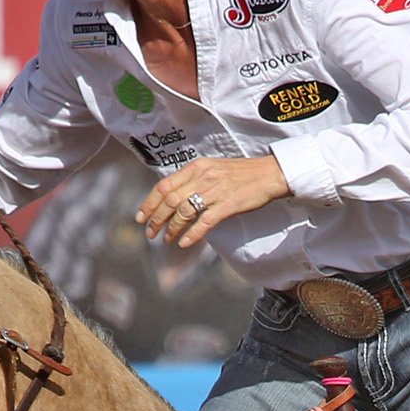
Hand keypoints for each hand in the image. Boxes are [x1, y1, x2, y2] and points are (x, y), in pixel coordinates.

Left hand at [136, 156, 290, 249]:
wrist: (269, 174)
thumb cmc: (241, 174)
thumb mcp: (212, 169)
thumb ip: (192, 179)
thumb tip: (171, 197)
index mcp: (196, 167)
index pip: (164, 185)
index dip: (149, 203)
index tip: (140, 217)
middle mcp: (202, 177)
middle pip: (170, 200)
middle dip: (156, 219)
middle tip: (150, 233)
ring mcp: (215, 191)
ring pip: (184, 212)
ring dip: (172, 228)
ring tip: (167, 239)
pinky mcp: (228, 205)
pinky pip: (205, 222)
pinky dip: (192, 234)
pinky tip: (185, 243)